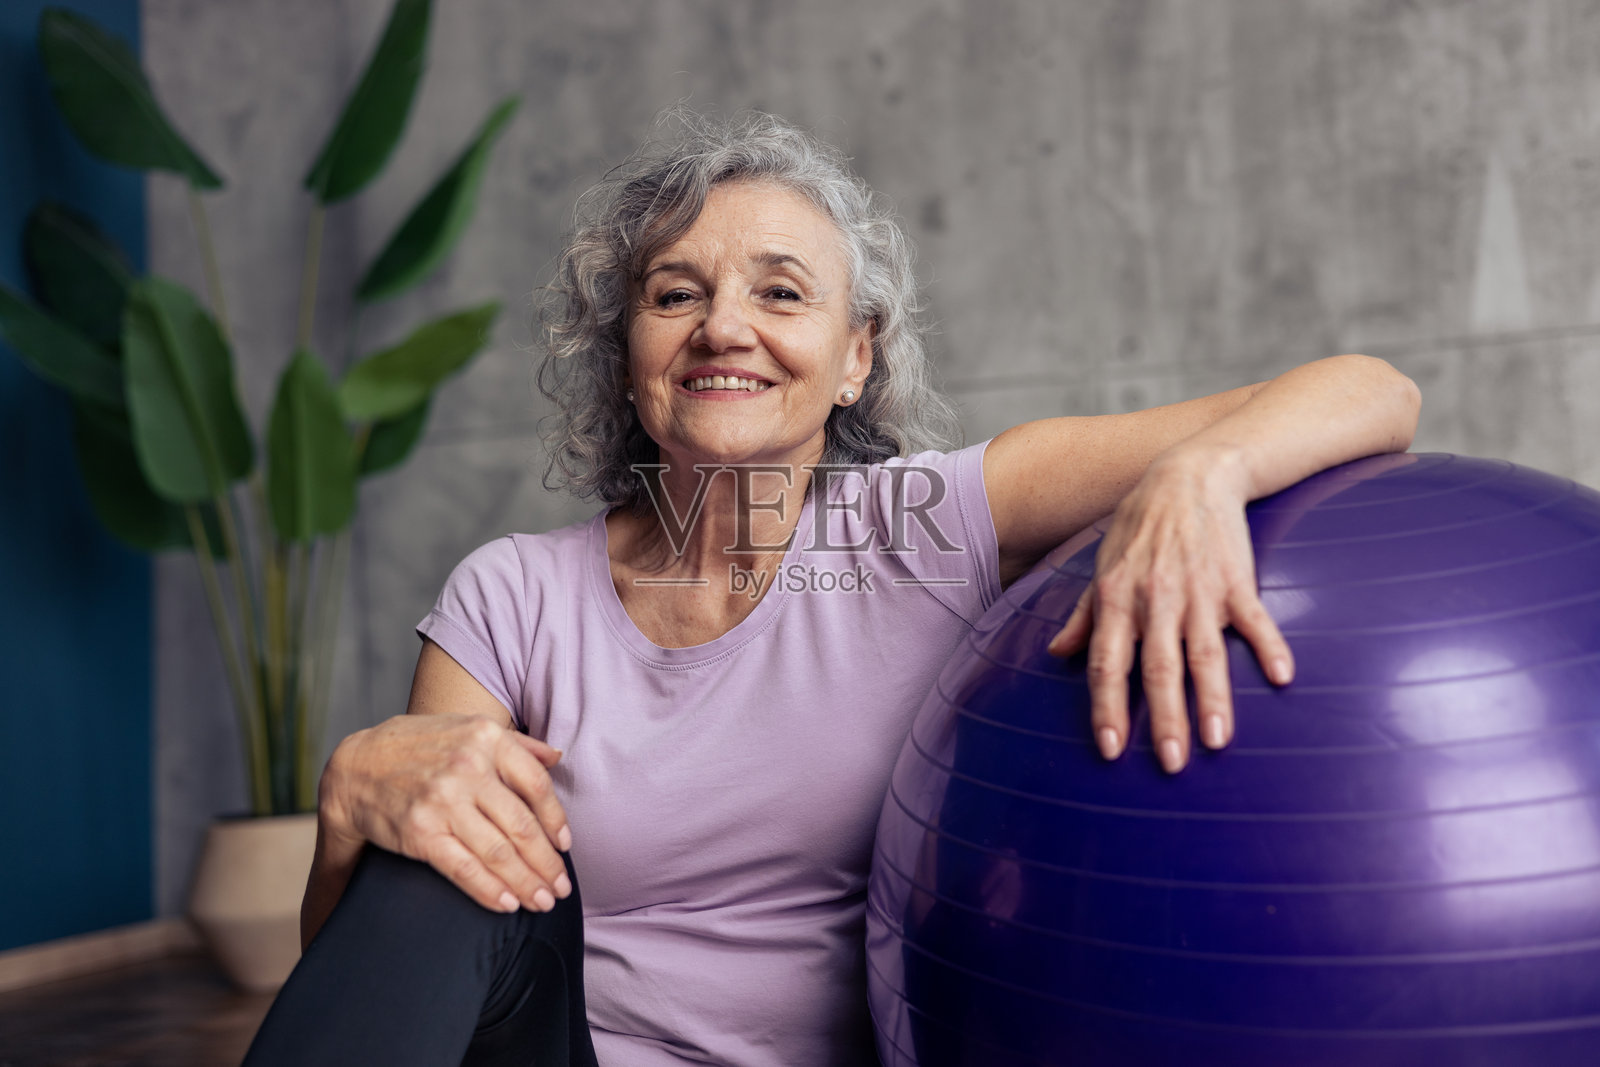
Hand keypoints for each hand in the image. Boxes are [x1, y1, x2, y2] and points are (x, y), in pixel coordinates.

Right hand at [320, 713, 572, 912]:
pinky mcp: (420, 833)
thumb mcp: (468, 728)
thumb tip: (557, 756)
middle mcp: (468, 767)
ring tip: (543, 902)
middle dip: (547, 864)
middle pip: (522, 826)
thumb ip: (517, 743)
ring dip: (526, 883)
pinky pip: (464, 868)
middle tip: (562, 889)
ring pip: (498, 852)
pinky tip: (508, 904)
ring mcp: (443, 801)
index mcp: (487, 739)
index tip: (566, 846)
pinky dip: (490, 891)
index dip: (557, 822)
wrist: (356, 767)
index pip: (537, 786)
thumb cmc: (420, 747)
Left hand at [1045, 446, 1293, 771]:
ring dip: (1211, 698)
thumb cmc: (1140, 523)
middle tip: (1170, 763)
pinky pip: (1255, 618)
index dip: (1107, 707)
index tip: (1111, 748)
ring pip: (1204, 653)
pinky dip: (1269, 646)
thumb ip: (1083, 614)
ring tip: (1216, 741)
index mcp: (1118, 599)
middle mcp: (1155, 600)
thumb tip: (1057, 654)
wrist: (1191, 474)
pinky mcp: (1237, 580)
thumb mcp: (1102, 565)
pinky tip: (1282, 677)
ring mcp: (1199, 591)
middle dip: (1163, 717)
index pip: (1107, 662)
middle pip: (1157, 667)